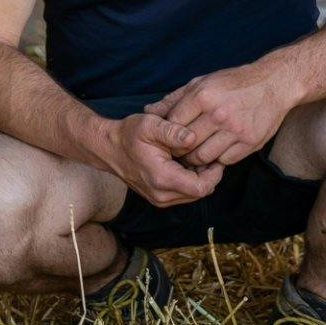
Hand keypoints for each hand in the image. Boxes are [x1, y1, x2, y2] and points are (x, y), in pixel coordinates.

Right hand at [107, 113, 222, 206]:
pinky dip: (191, 180)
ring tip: (197, 156)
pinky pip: (184, 194)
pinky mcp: (159, 198)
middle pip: (201, 193)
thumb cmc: (129, 135)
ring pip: (194, 195)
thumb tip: (193, 138)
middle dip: (210, 174)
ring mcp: (160, 199)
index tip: (216, 156)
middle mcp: (162, 195)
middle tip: (208, 153)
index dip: (215, 173)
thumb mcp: (150, 125)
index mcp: (162, 178)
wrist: (109, 148)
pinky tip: (187, 162)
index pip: (202, 188)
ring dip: (201, 178)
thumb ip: (173, 132)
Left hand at [146, 63, 295, 167]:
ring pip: (203, 157)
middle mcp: (218, 114)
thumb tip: (148, 111)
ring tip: (196, 153)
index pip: (173, 124)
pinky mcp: (249, 143)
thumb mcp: (202, 82)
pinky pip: (224, 161)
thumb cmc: (234, 82)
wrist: (275, 84)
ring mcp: (235, 130)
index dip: (167, 134)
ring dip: (196, 159)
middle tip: (178, 151)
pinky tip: (216, 151)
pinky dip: (217, 159)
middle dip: (179, 151)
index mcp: (203, 96)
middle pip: (186, 145)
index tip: (168, 138)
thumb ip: (175, 98)